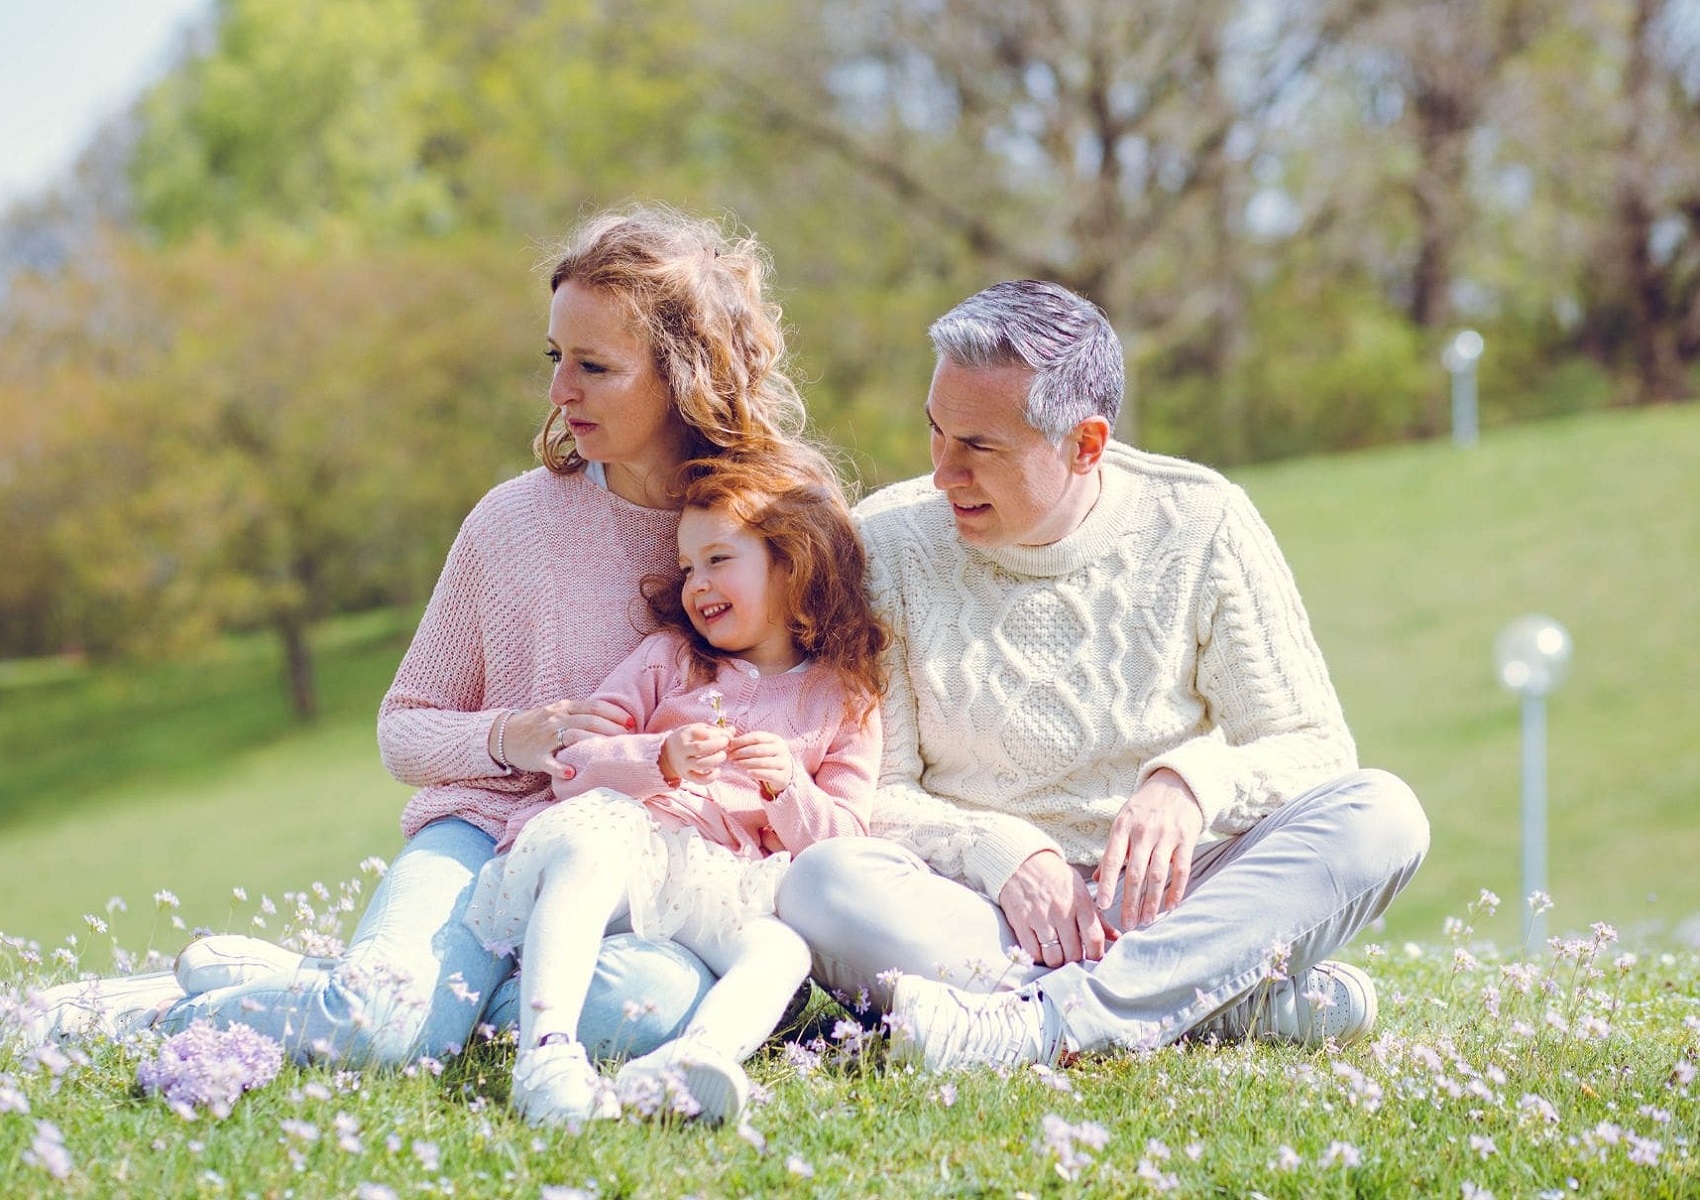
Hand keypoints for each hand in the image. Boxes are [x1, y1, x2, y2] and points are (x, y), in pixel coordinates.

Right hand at [494, 699, 634, 780]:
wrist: (506, 735)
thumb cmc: (540, 726)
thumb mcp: (559, 713)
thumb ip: (581, 715)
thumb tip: (614, 721)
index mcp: (564, 707)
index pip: (594, 706)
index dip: (614, 713)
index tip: (632, 722)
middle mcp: (556, 719)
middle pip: (588, 720)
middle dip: (611, 727)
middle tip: (628, 738)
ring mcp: (545, 737)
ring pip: (572, 735)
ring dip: (593, 742)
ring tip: (610, 751)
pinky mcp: (536, 755)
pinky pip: (549, 761)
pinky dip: (559, 767)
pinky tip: (572, 773)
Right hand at [659, 722, 731, 783]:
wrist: (667, 754)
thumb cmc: (688, 739)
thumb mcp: (698, 730)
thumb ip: (715, 730)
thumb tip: (733, 730)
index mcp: (685, 734)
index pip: (702, 733)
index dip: (717, 735)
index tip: (725, 736)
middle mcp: (682, 750)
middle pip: (699, 748)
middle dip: (716, 745)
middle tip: (726, 744)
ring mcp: (683, 764)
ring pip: (699, 764)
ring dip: (715, 760)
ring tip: (723, 755)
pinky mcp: (687, 776)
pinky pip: (699, 780)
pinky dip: (710, 777)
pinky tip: (718, 771)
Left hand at [726, 730, 793, 795]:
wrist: (785, 775)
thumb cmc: (768, 758)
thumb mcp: (761, 748)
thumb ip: (746, 742)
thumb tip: (727, 737)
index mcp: (775, 739)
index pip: (756, 737)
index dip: (741, 741)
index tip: (729, 746)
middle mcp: (781, 749)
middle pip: (758, 749)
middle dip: (741, 752)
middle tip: (729, 756)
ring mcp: (783, 763)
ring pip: (762, 762)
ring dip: (746, 763)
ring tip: (735, 764)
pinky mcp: (782, 776)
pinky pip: (768, 774)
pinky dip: (756, 773)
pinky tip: (747, 773)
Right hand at [997, 850, 1109, 968]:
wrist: (1021, 861)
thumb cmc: (1054, 876)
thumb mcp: (1080, 890)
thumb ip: (1097, 917)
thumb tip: (1116, 937)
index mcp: (1080, 902)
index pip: (1095, 939)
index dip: (1097, 956)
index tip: (1093, 959)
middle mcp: (1061, 911)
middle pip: (1074, 954)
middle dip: (1075, 961)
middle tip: (1073, 958)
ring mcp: (1040, 918)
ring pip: (1053, 957)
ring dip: (1057, 961)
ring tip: (1057, 955)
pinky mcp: (1020, 922)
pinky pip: (1033, 952)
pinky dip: (1038, 957)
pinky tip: (1041, 950)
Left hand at [1095, 768, 1204, 929]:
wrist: (1178, 783)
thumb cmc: (1145, 806)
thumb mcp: (1124, 820)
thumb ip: (1113, 850)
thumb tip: (1095, 880)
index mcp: (1123, 826)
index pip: (1112, 859)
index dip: (1106, 884)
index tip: (1101, 906)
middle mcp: (1144, 831)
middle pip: (1135, 872)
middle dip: (1130, 901)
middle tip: (1127, 924)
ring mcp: (1166, 835)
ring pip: (1158, 874)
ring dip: (1152, 901)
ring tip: (1146, 920)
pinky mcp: (1187, 838)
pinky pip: (1181, 869)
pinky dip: (1176, 890)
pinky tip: (1171, 906)